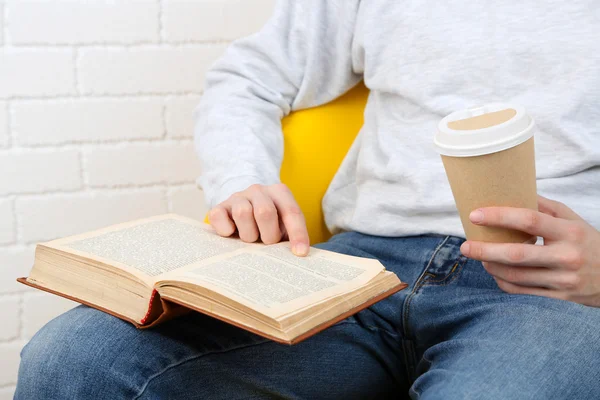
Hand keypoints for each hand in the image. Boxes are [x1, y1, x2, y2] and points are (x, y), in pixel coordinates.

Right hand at [208, 184, 309, 255]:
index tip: (300, 253)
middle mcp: (259, 190)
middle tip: (268, 243)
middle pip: (265, 212)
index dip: (297, 233)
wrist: (243, 212)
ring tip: (251, 239)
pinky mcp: (219, 206)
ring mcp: (237, 197)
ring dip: (248, 234)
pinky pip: (219, 216)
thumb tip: (299, 254)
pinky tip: (231, 233)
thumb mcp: (284, 227)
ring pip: (242, 213)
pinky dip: (225, 229)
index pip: (292, 212)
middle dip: (269, 235)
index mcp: (280, 192)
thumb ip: (291, 236)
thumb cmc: (270, 226)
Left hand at [460, 195, 599, 306]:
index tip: (475, 215)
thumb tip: (512, 192)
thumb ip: (545, 207)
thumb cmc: (589, 243)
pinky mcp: (560, 298)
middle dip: (485, 250)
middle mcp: (567, 257)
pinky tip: (495, 272)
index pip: (529, 220)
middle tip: (464, 246)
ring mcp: (564, 280)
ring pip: (516, 276)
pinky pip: (523, 292)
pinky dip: (503, 282)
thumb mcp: (574, 220)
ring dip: (491, 266)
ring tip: (478, 257)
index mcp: (570, 232)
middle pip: (517, 254)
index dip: (499, 216)